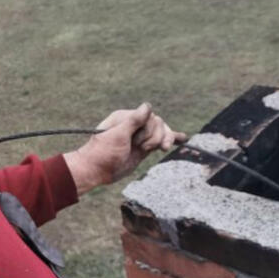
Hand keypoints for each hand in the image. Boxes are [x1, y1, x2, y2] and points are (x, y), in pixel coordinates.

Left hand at [63, 103, 187, 195]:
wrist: (96, 171)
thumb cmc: (103, 153)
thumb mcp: (118, 135)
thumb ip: (134, 120)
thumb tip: (148, 106)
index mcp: (126, 117)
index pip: (150, 116)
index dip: (149, 129)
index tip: (136, 142)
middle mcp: (135, 125)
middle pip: (158, 124)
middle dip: (154, 137)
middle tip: (140, 148)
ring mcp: (140, 136)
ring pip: (162, 132)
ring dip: (161, 141)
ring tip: (156, 150)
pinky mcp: (144, 148)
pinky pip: (160, 141)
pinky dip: (171, 139)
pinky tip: (182, 139)